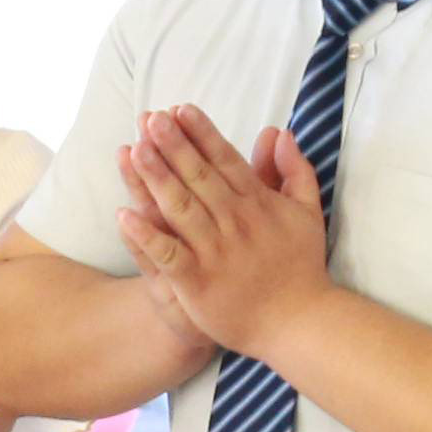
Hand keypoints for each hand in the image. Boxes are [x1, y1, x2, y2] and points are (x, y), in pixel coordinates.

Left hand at [116, 105, 331, 365]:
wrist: (298, 322)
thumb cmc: (301, 266)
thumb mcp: (307, 212)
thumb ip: (294, 170)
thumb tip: (279, 133)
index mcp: (258, 204)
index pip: (225, 160)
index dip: (202, 133)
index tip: (180, 109)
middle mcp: (235, 222)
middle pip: (198, 177)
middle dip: (174, 146)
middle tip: (152, 119)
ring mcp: (215, 252)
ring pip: (180, 208)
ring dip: (156, 179)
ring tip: (135, 150)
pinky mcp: (197, 282)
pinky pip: (167, 255)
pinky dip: (146, 236)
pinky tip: (124, 215)